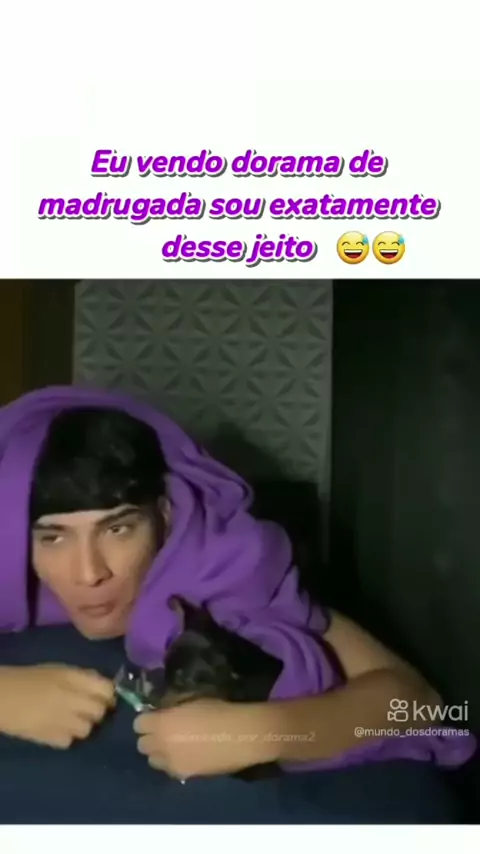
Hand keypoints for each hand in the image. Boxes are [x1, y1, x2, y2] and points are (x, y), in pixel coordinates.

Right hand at [0, 664, 115, 748]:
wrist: (2, 697)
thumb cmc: (30, 679)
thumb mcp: (59, 670)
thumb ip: (83, 677)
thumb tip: (106, 686)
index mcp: (73, 678)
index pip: (107, 689)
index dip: (108, 694)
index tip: (104, 696)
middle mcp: (72, 700)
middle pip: (100, 711)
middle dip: (97, 710)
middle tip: (87, 708)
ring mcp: (63, 722)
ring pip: (88, 729)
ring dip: (83, 724)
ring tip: (70, 719)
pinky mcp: (52, 739)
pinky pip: (71, 740)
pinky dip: (68, 736)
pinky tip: (58, 728)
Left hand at [134, 699, 277, 779]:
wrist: (241, 735)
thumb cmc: (218, 710)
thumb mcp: (192, 698)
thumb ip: (172, 705)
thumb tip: (162, 708)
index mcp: (161, 723)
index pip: (138, 724)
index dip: (148, 719)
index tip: (157, 716)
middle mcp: (161, 746)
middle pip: (142, 744)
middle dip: (151, 737)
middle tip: (165, 731)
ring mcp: (171, 764)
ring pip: (153, 761)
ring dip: (160, 752)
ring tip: (176, 746)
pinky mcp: (184, 776)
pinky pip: (169, 770)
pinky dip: (173, 763)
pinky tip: (188, 756)